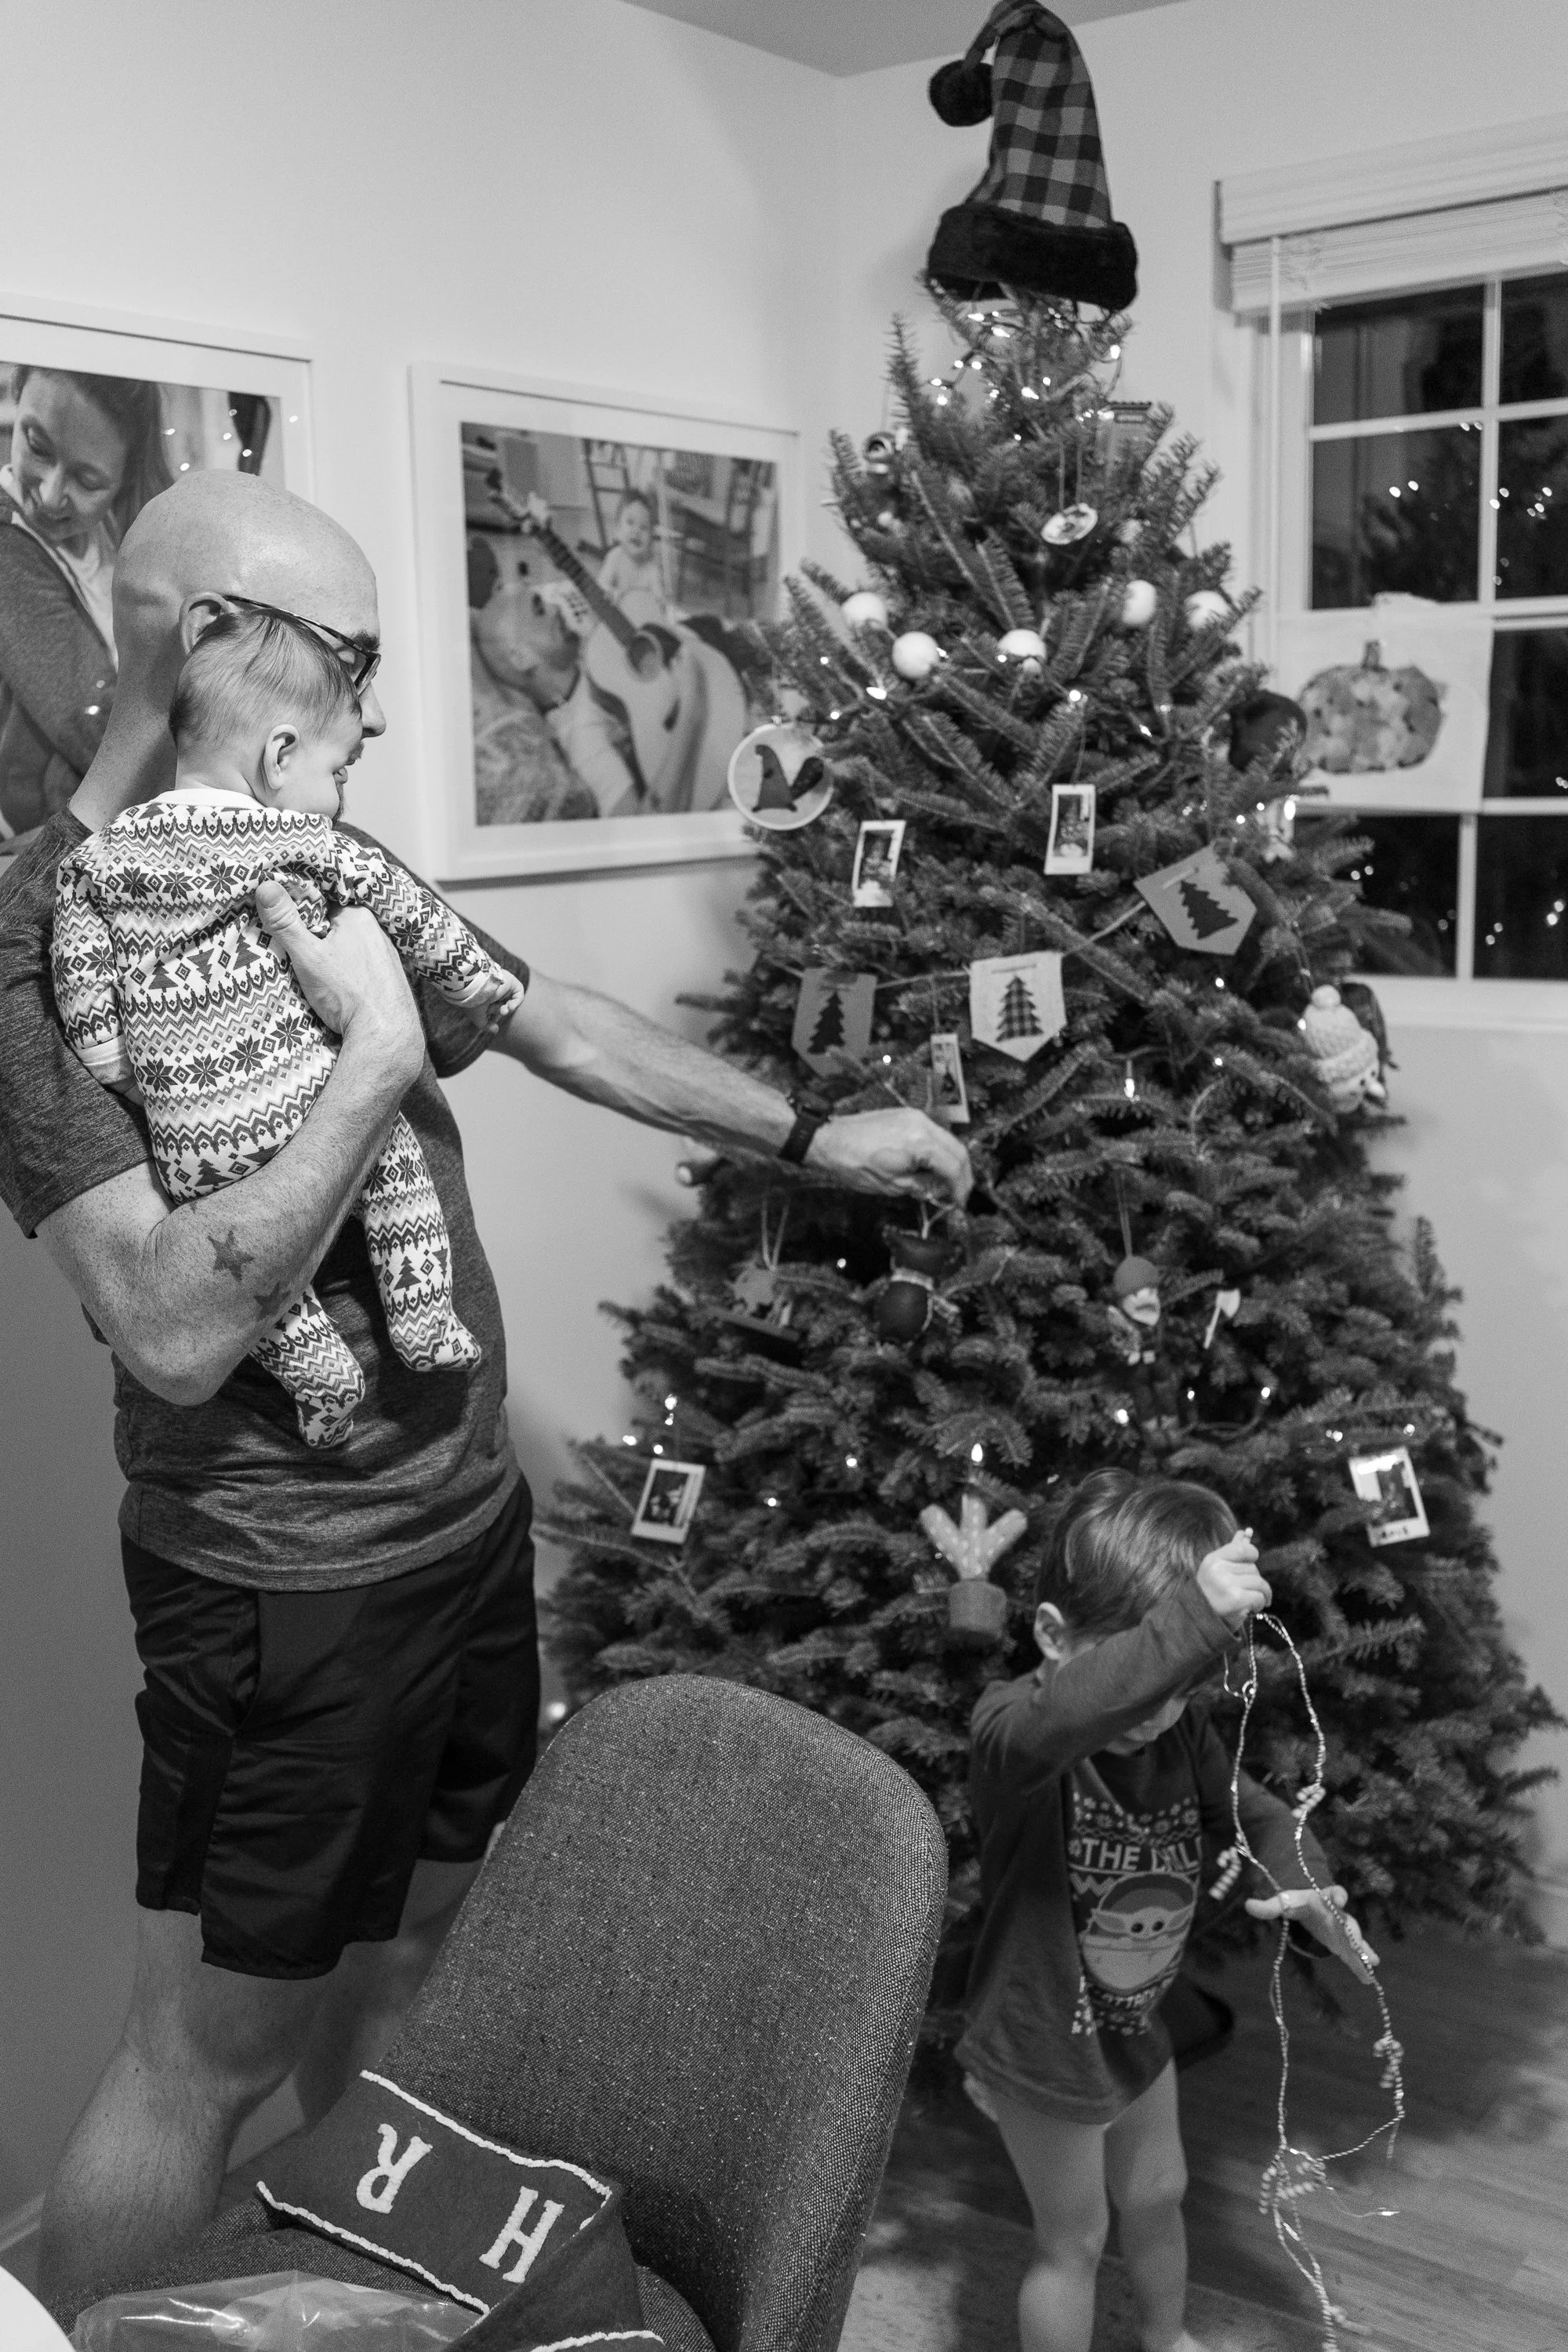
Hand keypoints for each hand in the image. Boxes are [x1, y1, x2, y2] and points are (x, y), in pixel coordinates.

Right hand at [254, 879, 422, 1082]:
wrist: (385, 1036)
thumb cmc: (347, 994)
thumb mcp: (308, 956)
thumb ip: (285, 922)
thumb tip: (264, 885)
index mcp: (358, 916)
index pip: (321, 904)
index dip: (299, 914)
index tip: (283, 926)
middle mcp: (377, 931)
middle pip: (335, 926)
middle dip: (317, 938)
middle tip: (297, 955)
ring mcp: (387, 955)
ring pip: (350, 948)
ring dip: (334, 956)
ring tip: (319, 976)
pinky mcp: (391, 978)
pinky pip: (363, 967)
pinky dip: (350, 973)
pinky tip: (341, 988)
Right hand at [460, 965, 527, 1038]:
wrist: (474, 986)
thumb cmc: (473, 1002)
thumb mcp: (477, 1018)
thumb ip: (486, 1025)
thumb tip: (496, 1030)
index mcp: (483, 996)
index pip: (492, 1010)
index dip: (492, 1017)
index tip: (489, 1020)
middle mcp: (492, 991)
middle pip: (501, 1006)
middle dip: (498, 1013)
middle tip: (493, 1014)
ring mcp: (502, 986)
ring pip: (509, 1002)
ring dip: (506, 1009)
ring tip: (502, 1011)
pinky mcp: (510, 981)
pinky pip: (519, 994)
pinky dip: (516, 1003)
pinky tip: (510, 1008)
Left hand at [808, 1107, 972, 1206]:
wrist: (829, 1139)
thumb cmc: (853, 1163)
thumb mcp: (891, 1185)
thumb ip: (922, 1186)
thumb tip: (940, 1190)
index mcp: (920, 1142)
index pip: (954, 1166)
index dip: (960, 1188)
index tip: (960, 1203)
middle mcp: (922, 1124)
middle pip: (958, 1150)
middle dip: (962, 1174)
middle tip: (959, 1194)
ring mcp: (915, 1116)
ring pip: (947, 1140)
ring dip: (951, 1162)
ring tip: (946, 1183)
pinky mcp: (907, 1116)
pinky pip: (933, 1134)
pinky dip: (938, 1151)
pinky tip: (931, 1166)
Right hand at [1195, 1528, 1269, 1629]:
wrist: (1200, 1622)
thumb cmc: (1212, 1594)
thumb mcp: (1218, 1570)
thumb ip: (1232, 1551)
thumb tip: (1246, 1533)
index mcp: (1213, 1559)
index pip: (1243, 1549)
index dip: (1252, 1557)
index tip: (1250, 1567)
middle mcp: (1218, 1569)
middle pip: (1253, 1568)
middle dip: (1254, 1581)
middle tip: (1246, 1591)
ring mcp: (1227, 1584)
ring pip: (1259, 1582)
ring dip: (1260, 1594)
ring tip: (1250, 1601)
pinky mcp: (1236, 1599)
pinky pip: (1260, 1596)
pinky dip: (1260, 1604)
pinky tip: (1251, 1609)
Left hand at [1245, 1885, 1377, 1983]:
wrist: (1313, 1907)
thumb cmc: (1299, 1903)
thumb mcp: (1283, 1902)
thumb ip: (1268, 1906)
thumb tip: (1248, 1905)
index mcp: (1324, 1898)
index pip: (1334, 1893)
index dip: (1338, 1895)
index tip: (1340, 1899)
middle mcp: (1339, 1914)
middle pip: (1348, 1920)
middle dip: (1352, 1930)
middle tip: (1355, 1939)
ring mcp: (1345, 1930)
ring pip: (1356, 1940)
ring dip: (1363, 1951)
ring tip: (1373, 1963)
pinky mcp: (1346, 1944)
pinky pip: (1356, 1954)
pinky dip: (1362, 1965)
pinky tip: (1369, 1978)